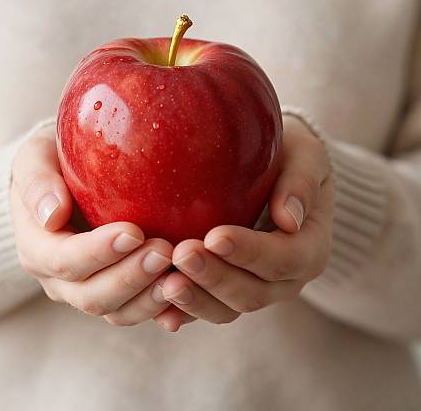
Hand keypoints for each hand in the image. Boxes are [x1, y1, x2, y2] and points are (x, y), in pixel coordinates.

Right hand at [11, 125, 173, 324]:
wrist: (64, 182)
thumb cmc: (51, 164)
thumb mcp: (35, 158)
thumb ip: (36, 182)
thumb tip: (51, 215)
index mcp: (37, 249)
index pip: (64, 261)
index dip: (98, 252)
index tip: (133, 232)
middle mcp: (60, 280)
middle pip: (92, 295)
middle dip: (130, 277)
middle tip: (165, 251)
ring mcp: (89, 289)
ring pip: (118, 311)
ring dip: (150, 297)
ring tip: (179, 273)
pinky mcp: (117, 292)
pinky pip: (139, 310)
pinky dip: (163, 307)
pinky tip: (186, 291)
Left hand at [154, 115, 333, 330]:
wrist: (276, 176)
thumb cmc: (289, 159)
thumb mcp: (306, 156)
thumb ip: (302, 181)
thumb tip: (289, 218)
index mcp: (309, 249)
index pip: (283, 259)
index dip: (249, 253)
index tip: (215, 236)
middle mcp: (284, 279)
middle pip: (252, 292)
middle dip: (215, 277)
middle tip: (181, 253)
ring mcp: (254, 289)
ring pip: (226, 309)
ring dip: (196, 299)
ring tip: (164, 283)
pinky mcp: (225, 292)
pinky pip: (205, 310)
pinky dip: (183, 313)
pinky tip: (159, 310)